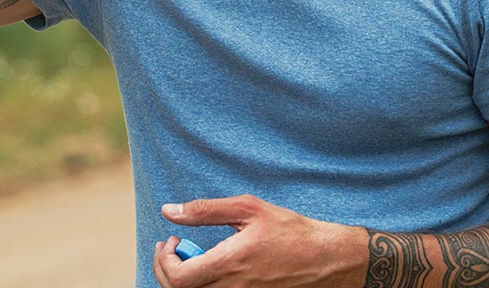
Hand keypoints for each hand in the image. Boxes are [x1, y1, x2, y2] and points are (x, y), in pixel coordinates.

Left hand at [152, 194, 368, 287]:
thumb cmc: (290, 231)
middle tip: (173, 247)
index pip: (178, 278)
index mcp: (230, 263)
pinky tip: (209, 267)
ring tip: (191, 255)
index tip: (172, 240)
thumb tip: (170, 211)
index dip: (164, 261)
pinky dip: (202, 284)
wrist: (325, 259)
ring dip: (183, 278)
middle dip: (166, 269)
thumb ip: (205, 210)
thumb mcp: (248, 209)